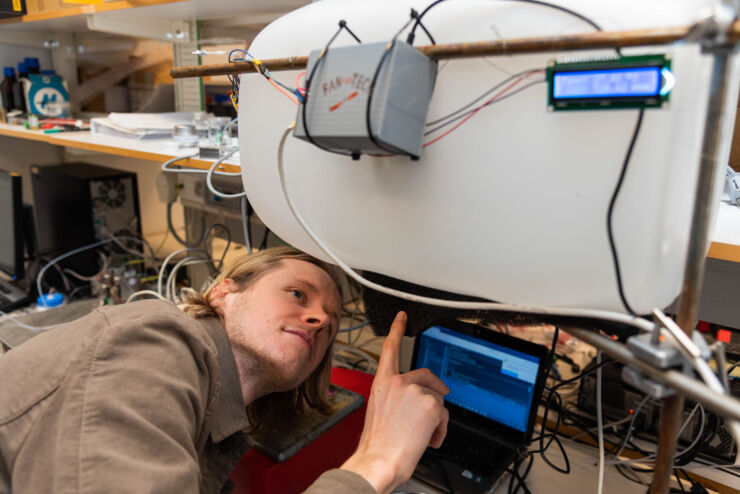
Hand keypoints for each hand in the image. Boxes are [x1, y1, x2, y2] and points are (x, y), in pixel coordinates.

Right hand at [341, 311, 449, 493]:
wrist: (379, 460)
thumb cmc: (377, 444)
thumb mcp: (379, 411)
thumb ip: (395, 397)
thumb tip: (416, 401)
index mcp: (381, 383)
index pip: (390, 348)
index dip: (397, 329)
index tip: (402, 316)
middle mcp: (398, 382)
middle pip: (427, 376)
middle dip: (435, 389)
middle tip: (439, 402)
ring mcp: (415, 391)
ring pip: (437, 399)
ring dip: (435, 418)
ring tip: (422, 436)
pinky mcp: (431, 404)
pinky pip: (444, 414)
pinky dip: (440, 429)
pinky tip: (429, 440)